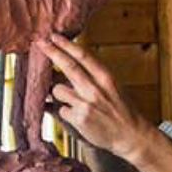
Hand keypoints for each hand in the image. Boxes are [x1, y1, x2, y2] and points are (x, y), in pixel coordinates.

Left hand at [36, 34, 155, 161]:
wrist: (131, 135)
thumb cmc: (120, 110)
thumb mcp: (112, 87)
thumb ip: (92, 76)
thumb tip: (68, 65)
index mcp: (105, 77)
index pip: (83, 55)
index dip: (66, 44)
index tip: (54, 36)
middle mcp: (96, 88)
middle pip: (68, 66)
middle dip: (52, 52)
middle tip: (40, 43)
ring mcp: (86, 104)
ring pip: (57, 90)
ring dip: (58, 93)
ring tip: (69, 99)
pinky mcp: (79, 119)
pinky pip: (60, 110)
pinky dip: (63, 111)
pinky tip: (75, 115)